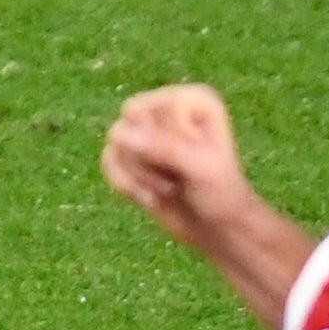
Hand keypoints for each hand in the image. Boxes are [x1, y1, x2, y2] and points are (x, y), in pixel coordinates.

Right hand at [102, 84, 254, 244]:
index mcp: (190, 100)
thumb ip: (163, 147)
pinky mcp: (132, 157)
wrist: (218, 229)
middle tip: (176, 176)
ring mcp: (147, 133)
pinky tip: (150, 198)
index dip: (161, 140)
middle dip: (146, 158)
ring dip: (140, 176)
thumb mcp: (200, 167)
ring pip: (115, 145)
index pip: (146, 107)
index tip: (191, 159)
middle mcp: (167, 109)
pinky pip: (108, 162)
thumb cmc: (220, 193)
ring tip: (168, 188)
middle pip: (127, 124)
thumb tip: (118, 134)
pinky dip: (125, 184)